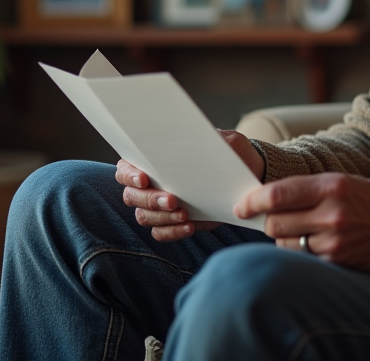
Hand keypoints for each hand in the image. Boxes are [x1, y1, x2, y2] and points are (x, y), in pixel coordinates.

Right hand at [116, 129, 264, 241]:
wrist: (244, 181)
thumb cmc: (230, 156)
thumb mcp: (228, 142)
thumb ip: (218, 138)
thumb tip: (210, 137)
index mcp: (151, 161)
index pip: (125, 168)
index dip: (129, 175)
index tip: (144, 178)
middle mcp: (148, 185)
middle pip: (132, 196)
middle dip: (150, 199)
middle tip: (172, 200)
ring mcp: (157, 207)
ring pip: (143, 216)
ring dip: (161, 217)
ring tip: (184, 214)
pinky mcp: (170, 223)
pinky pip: (159, 233)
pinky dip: (172, 232)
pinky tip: (189, 226)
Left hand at [234, 173, 369, 270]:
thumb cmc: (366, 199)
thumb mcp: (339, 182)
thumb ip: (303, 189)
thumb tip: (262, 202)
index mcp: (331, 186)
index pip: (277, 195)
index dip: (252, 201)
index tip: (241, 206)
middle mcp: (332, 214)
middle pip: (275, 223)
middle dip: (268, 221)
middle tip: (272, 218)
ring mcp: (335, 242)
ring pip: (285, 244)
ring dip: (284, 238)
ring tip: (302, 230)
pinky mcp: (338, 263)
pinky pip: (302, 260)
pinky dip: (300, 253)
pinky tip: (314, 243)